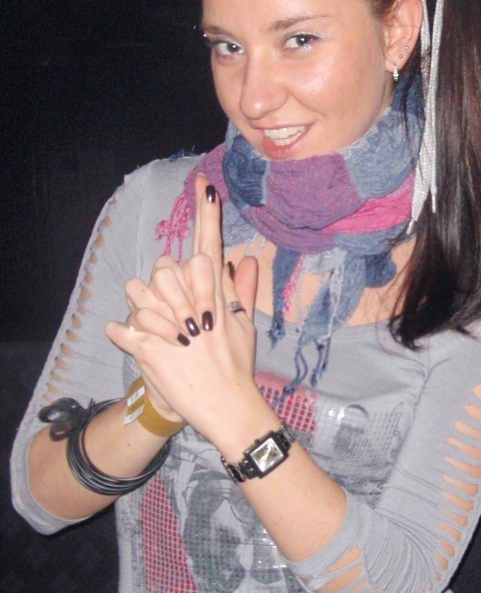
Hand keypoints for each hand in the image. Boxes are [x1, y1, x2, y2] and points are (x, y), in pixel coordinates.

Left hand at [105, 174, 259, 437]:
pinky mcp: (151, 351)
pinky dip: (122, 334)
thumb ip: (243, 289)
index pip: (209, 247)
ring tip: (155, 326)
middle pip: (165, 267)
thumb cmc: (236, 367)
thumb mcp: (245, 327)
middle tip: (177, 315)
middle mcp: (193, 306)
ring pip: (136, 292)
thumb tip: (248, 258)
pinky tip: (132, 341)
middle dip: (163, 284)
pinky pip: (121, 329)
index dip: (206, 215)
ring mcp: (171, 327)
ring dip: (139, 305)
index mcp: (216, 297)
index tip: (202, 184)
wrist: (229, 407)